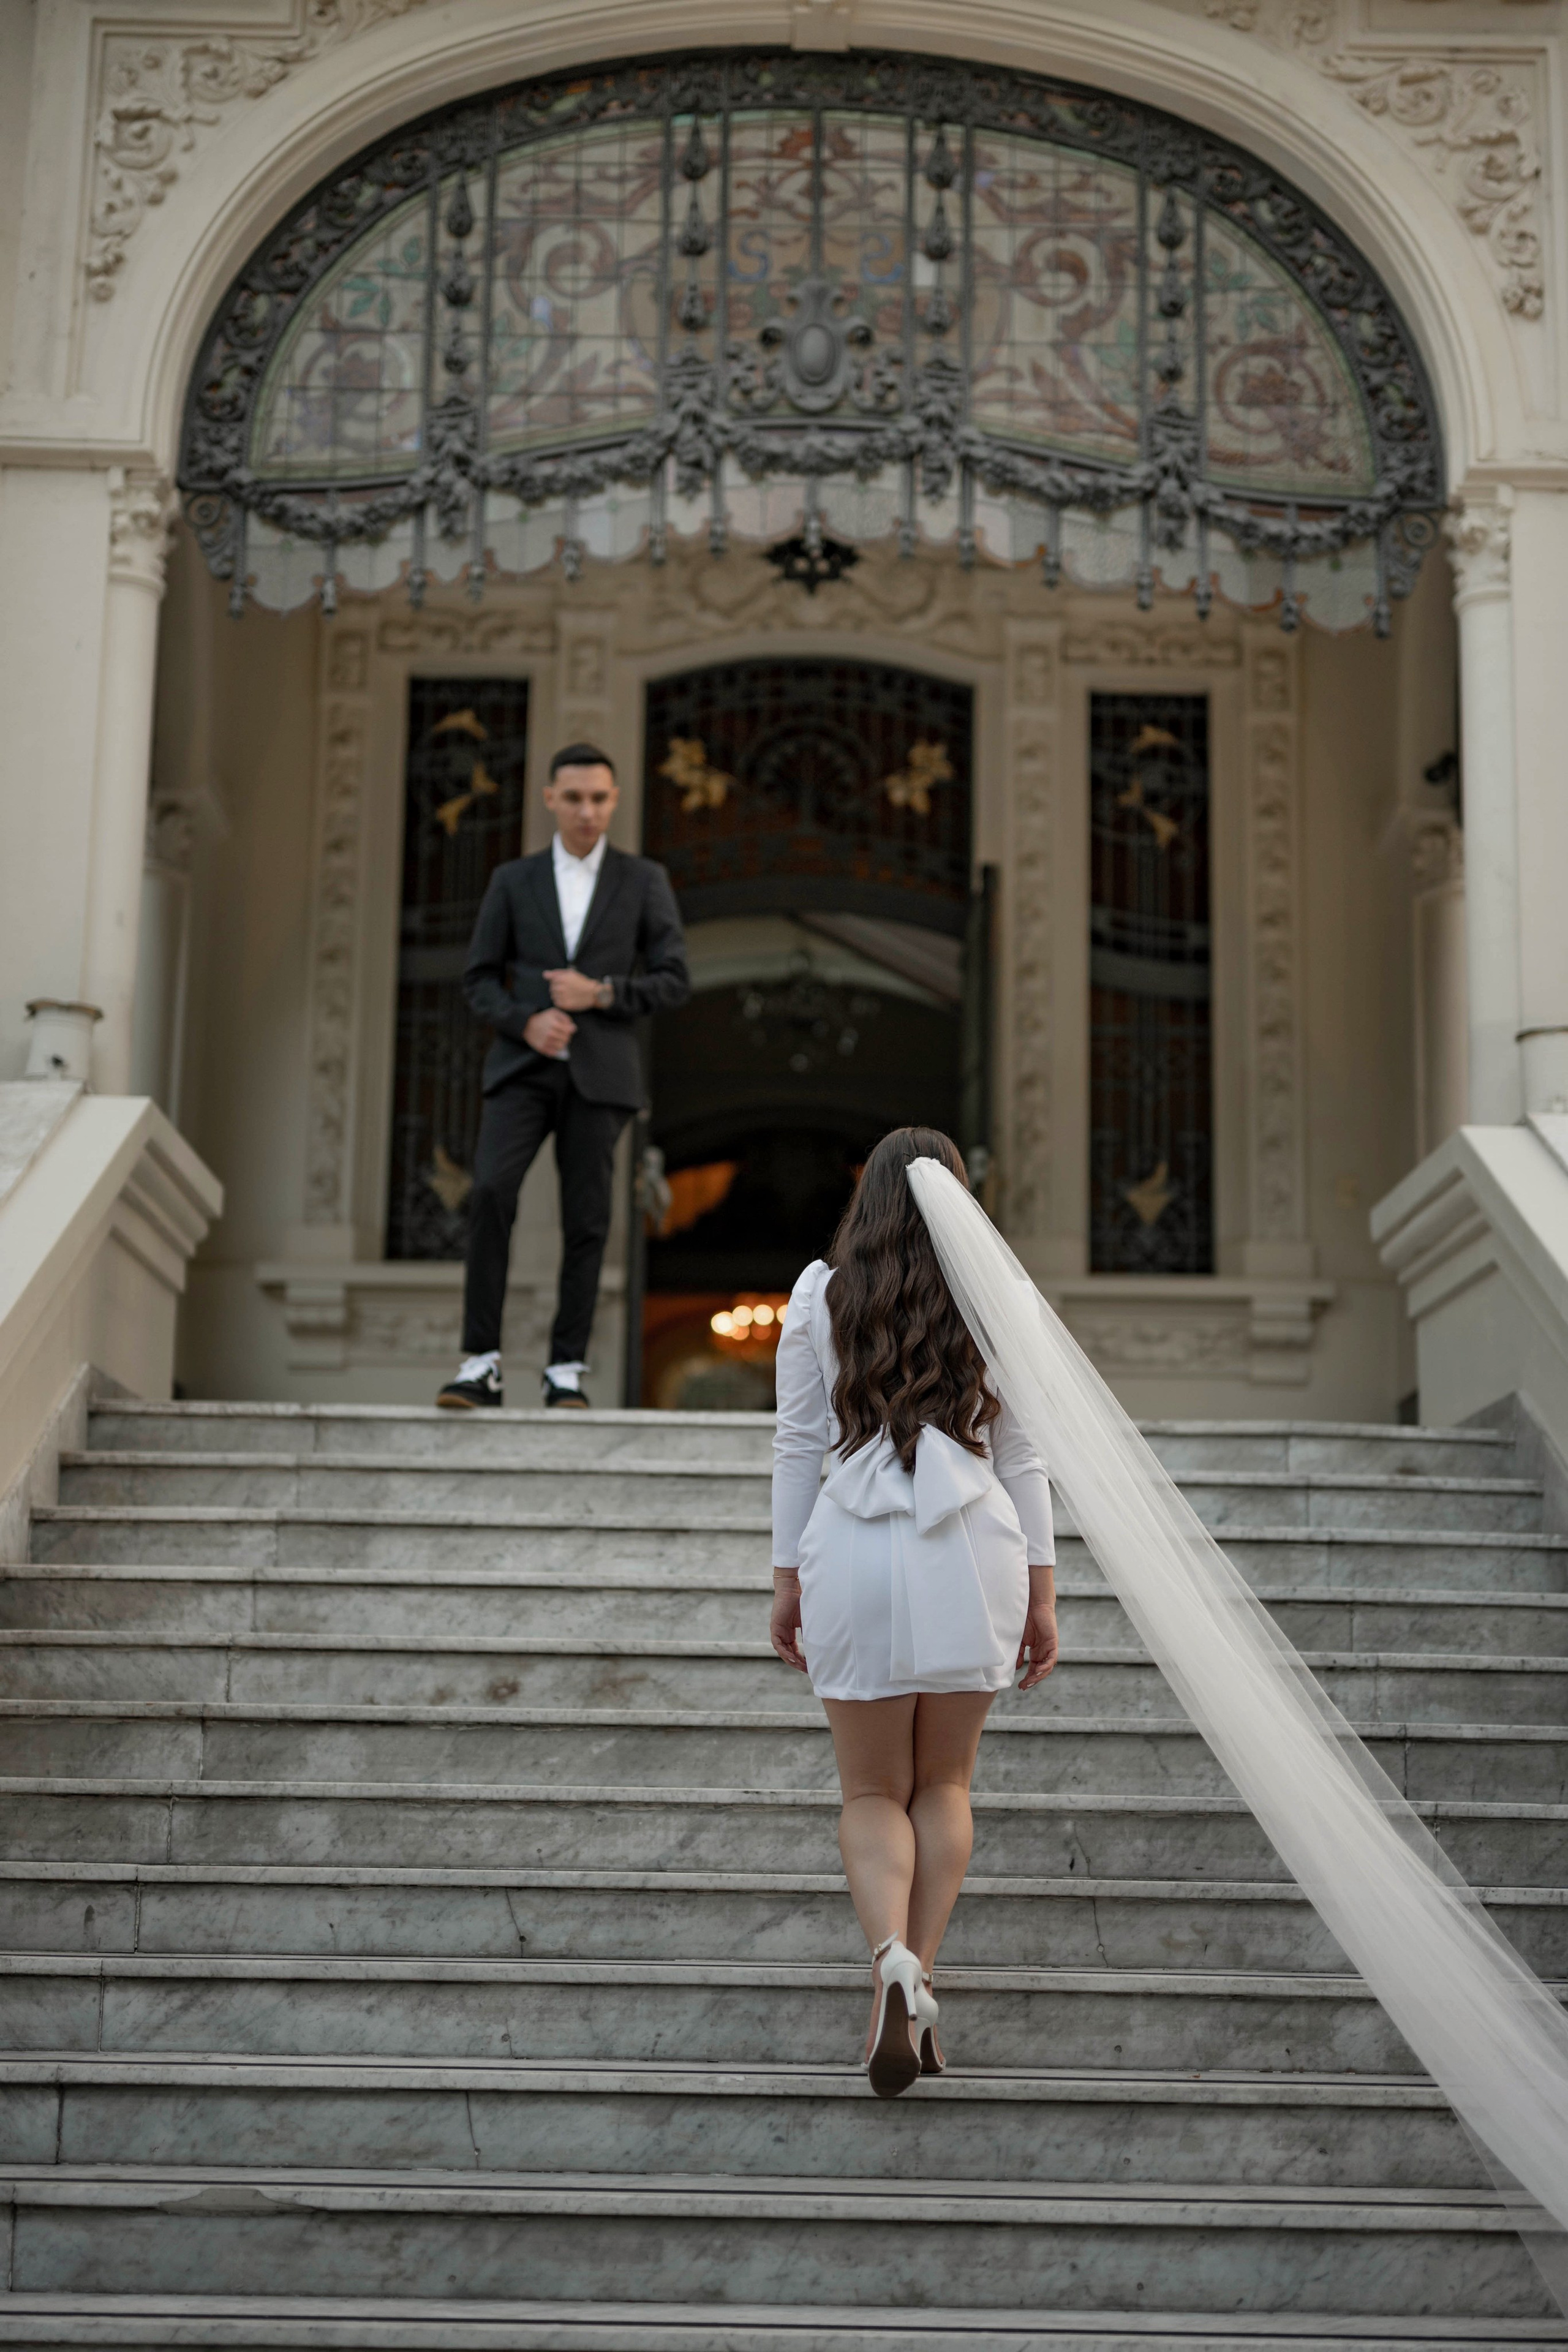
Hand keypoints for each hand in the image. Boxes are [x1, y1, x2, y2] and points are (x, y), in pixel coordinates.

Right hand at [524, 1007, 575, 1055]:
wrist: (527, 1025)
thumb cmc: (543, 1018)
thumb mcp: (554, 1012)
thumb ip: (565, 1018)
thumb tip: (573, 1028)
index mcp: (554, 1024)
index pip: (569, 1031)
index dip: (570, 1030)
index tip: (567, 1029)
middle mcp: (550, 1033)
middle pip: (566, 1039)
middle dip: (567, 1037)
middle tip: (563, 1034)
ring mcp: (545, 1041)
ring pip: (561, 1047)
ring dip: (562, 1043)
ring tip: (559, 1039)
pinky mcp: (541, 1048)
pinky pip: (554, 1052)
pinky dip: (555, 1049)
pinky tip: (553, 1044)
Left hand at [545, 967, 608, 1011]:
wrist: (593, 993)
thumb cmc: (582, 982)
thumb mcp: (570, 973)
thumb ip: (556, 973)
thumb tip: (544, 975)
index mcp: (561, 978)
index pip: (551, 980)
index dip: (558, 982)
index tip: (566, 983)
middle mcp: (560, 986)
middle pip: (551, 988)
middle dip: (558, 989)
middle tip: (568, 990)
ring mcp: (562, 996)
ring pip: (553, 996)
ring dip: (558, 995)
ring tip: (568, 995)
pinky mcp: (564, 1005)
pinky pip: (556, 1003)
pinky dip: (560, 1002)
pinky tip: (568, 999)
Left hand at [770, 1571, 807, 1672]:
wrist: (795, 1587)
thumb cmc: (803, 1600)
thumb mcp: (809, 1620)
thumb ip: (812, 1632)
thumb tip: (824, 1645)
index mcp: (790, 1631)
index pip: (795, 1650)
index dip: (801, 1660)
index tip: (810, 1667)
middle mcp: (783, 1633)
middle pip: (789, 1653)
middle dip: (798, 1663)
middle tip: (808, 1671)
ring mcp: (778, 1631)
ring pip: (783, 1651)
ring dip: (792, 1660)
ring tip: (801, 1668)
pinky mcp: (775, 1627)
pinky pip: (778, 1644)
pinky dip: (785, 1652)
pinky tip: (792, 1659)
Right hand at [1017, 1565, 1058, 1690]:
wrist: (1032, 1605)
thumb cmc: (1025, 1619)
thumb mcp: (1019, 1640)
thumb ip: (1019, 1653)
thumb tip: (1017, 1667)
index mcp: (1035, 1652)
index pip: (1033, 1669)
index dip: (1027, 1678)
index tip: (1020, 1686)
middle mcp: (1043, 1652)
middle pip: (1040, 1671)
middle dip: (1032, 1680)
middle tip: (1023, 1687)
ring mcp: (1049, 1648)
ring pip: (1047, 1667)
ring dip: (1039, 1676)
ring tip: (1030, 1682)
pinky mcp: (1053, 1643)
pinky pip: (1052, 1658)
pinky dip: (1046, 1665)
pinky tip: (1039, 1671)